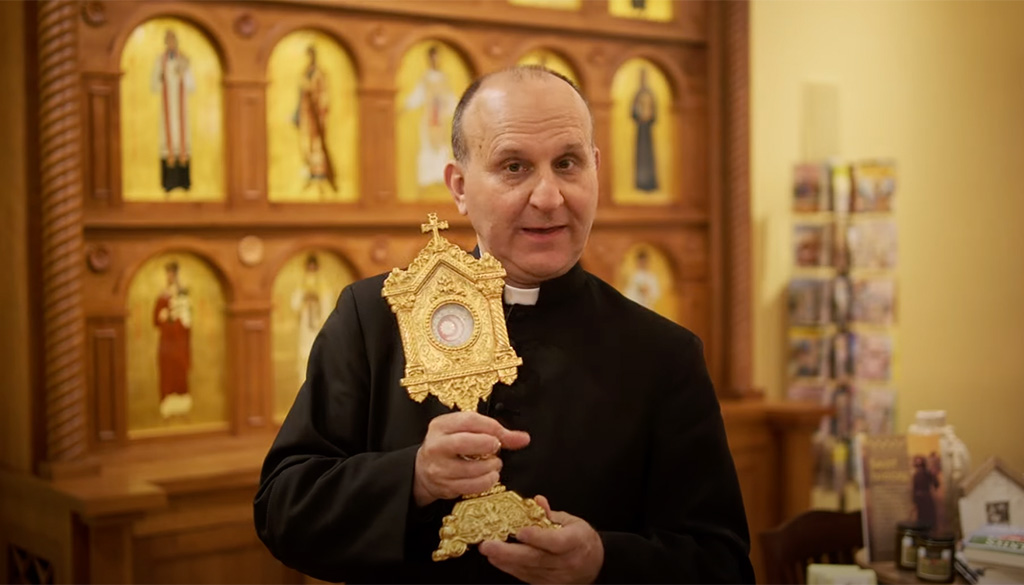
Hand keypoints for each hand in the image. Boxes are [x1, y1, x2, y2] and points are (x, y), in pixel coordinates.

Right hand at [413, 411, 529, 506]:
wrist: (423, 471)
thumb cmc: (450, 447)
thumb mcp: (465, 432)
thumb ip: (494, 432)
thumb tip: (522, 438)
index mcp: (441, 426)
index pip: (468, 421)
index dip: (491, 427)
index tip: (503, 434)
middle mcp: (436, 446)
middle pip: (464, 443)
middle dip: (487, 445)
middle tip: (496, 447)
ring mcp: (439, 468)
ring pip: (470, 468)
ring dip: (490, 466)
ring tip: (495, 463)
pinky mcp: (445, 487)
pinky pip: (471, 486)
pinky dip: (486, 482)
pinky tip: (489, 476)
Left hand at [479, 495, 603, 583]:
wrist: (595, 565)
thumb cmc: (581, 540)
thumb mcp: (572, 521)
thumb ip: (550, 513)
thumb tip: (536, 501)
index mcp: (576, 541)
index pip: (556, 542)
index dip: (538, 538)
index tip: (520, 532)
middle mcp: (567, 561)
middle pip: (536, 559)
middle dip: (509, 553)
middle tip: (488, 546)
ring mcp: (558, 576)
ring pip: (528, 570)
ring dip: (505, 561)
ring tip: (488, 552)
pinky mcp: (549, 584)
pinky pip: (527, 577)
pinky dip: (511, 568)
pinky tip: (498, 560)